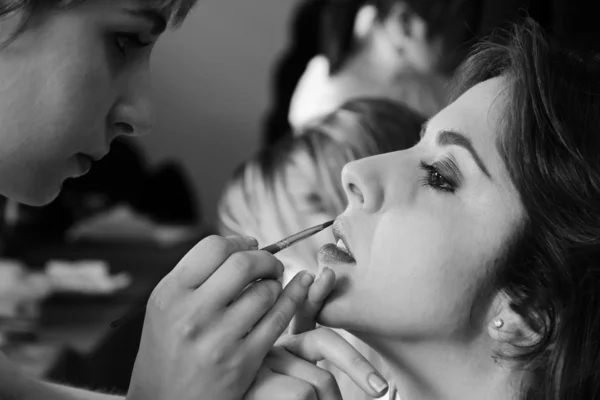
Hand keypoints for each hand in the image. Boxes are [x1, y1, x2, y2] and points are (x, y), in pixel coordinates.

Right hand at [127, 235, 314, 399]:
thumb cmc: (168, 348)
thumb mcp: (166, 306)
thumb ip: (198, 274)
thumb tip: (246, 245)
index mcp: (171, 294)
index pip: (213, 248)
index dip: (239, 241)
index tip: (250, 246)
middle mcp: (192, 315)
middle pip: (243, 264)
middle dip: (265, 258)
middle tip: (270, 264)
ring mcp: (219, 340)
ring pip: (265, 291)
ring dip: (276, 283)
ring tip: (271, 287)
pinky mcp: (243, 361)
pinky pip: (279, 318)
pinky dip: (294, 297)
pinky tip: (300, 287)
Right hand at [244, 268, 388, 399]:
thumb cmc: (275, 399)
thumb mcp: (303, 382)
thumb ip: (318, 370)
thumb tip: (343, 332)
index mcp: (284, 344)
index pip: (304, 313)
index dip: (316, 295)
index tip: (327, 274)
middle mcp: (271, 346)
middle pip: (324, 342)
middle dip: (357, 365)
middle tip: (381, 389)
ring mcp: (261, 363)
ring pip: (319, 382)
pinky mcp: (254, 383)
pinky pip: (303, 394)